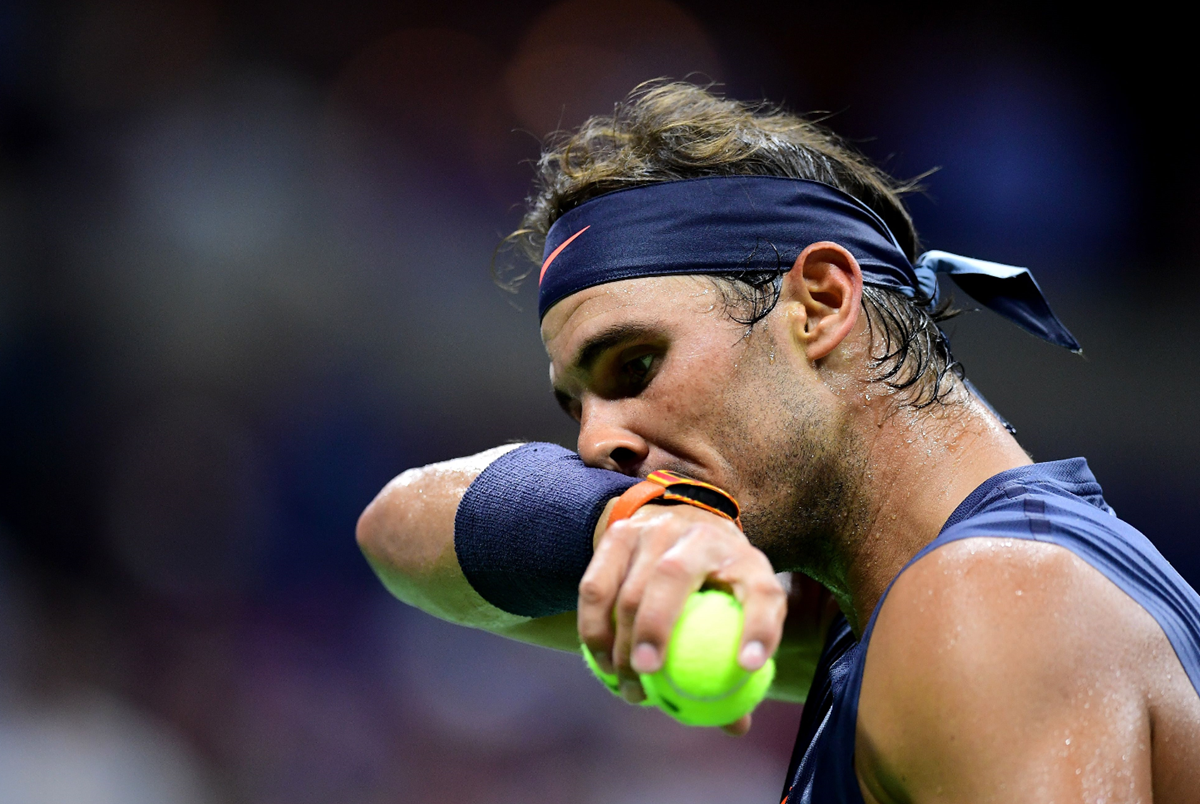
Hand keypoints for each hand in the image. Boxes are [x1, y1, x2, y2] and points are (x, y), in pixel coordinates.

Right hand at [577, 502, 786, 734]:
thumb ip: (735, 663)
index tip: (749, 667)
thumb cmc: (716, 587)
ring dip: (620, 644)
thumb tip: (735, 725)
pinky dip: (594, 629)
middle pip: (674, 576)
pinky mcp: (619, 534)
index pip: (762, 590)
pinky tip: (601, 663)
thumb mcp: (737, 613)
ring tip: (627, 686)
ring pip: (629, 588)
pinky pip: (596, 588)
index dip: (760, 627)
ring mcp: (655, 530)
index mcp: (745, 558)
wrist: (677, 523)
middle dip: (656, 626)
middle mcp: (701, 535)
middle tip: (649, 675)